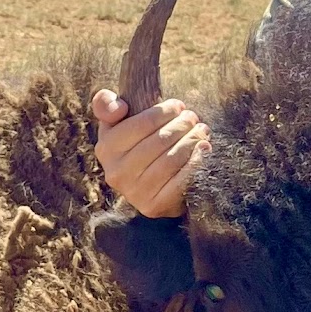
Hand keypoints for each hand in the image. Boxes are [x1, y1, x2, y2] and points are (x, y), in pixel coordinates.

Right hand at [90, 90, 209, 217]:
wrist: (146, 187)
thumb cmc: (135, 145)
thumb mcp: (116, 124)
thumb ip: (106, 105)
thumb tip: (118, 107)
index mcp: (106, 148)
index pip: (142, 123)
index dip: (164, 111)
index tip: (178, 106)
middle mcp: (116, 172)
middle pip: (160, 140)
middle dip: (182, 124)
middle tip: (193, 118)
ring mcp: (134, 192)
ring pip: (172, 158)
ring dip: (192, 140)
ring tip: (201, 131)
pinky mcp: (153, 206)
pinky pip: (181, 179)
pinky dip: (197, 161)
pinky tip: (204, 149)